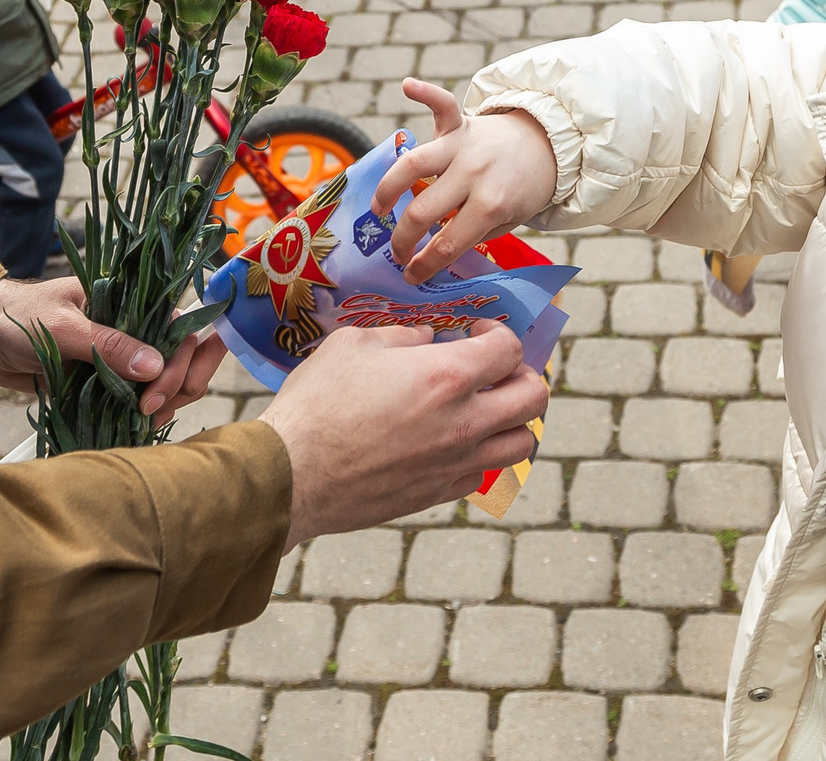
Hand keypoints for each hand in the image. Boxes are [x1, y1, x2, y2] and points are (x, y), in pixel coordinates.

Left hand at [0, 275, 224, 422]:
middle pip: (181, 360)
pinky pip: (135, 402)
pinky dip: (140, 417)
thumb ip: (107, 344)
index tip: (154, 392)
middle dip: (178, 386)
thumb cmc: (19, 315)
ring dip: (163, 405)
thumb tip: (154, 366)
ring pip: (163, 384)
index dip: (181, 362)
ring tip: (141, 421)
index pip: (181, 329)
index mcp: (131, 303)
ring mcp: (120, 358)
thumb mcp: (63, 326)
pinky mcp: (103, 383)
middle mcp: (133, 329)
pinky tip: (134, 427)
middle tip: (148, 410)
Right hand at [260, 321, 546, 548]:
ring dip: (512, 420)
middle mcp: (464, 422)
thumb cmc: (317, 402)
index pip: (510, 349)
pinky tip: (452, 441)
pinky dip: (480, 455)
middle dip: (522, 375)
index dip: (498, 333)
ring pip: (521, 444)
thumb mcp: (354, 345)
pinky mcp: (437, 494)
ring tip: (484, 408)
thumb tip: (425, 339)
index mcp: (447, 376)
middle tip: (495, 370)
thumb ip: (401, 336)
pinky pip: (482, 474)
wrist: (292, 474)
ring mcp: (455, 463)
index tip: (475, 332)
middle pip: (534, 398)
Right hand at [373, 79, 557, 282]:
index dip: (425, 264)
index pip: (448, 242)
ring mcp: (465, 146)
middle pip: (423, 211)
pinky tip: (407, 85)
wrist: (546, 149)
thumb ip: (470, 234)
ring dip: (388, 188)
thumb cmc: (521, 190)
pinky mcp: (460, 123)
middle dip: (403, 240)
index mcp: (492, 204)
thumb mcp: (505, 221)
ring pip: (414, 163)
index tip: (411, 276)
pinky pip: (441, 104)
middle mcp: (475, 173)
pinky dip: (424, 92)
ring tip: (377, 209)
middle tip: (398, 253)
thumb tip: (430, 255)